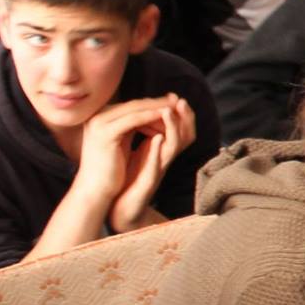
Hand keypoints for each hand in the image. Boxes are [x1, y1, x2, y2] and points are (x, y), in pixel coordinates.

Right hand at [72, 96, 181, 209]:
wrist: (95, 189)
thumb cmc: (112, 167)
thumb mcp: (122, 140)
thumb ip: (130, 125)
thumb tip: (149, 112)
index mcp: (101, 117)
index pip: (132, 106)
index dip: (153, 104)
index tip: (173, 104)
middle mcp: (97, 116)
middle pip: (134, 105)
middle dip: (158, 103)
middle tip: (179, 101)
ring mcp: (99, 122)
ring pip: (135, 109)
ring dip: (158, 107)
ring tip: (176, 106)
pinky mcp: (105, 132)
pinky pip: (133, 119)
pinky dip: (150, 116)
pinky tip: (165, 115)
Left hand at [106, 96, 196, 232]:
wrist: (119, 208)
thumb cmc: (129, 179)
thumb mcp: (139, 152)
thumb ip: (145, 135)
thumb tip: (145, 113)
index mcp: (161, 151)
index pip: (180, 129)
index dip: (180, 113)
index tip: (174, 95)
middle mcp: (163, 159)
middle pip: (185, 135)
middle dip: (184, 116)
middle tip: (180, 100)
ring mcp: (157, 171)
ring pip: (173, 147)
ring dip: (173, 128)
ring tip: (168, 111)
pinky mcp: (147, 183)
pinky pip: (156, 166)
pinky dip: (158, 151)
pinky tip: (157, 138)